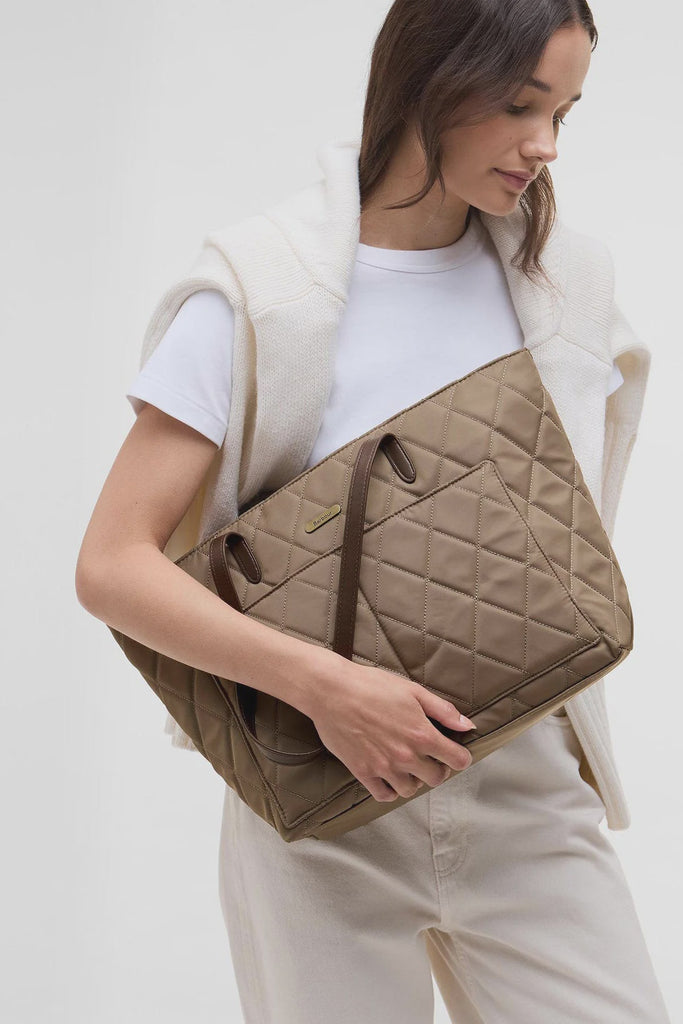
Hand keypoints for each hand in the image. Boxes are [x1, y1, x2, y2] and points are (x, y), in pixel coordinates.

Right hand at [303, 652, 475, 801]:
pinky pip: (384, 795)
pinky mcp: (363, 772)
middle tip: (429, 757)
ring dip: (414, 779)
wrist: (332, 691)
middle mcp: (406, 756)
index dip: (460, 757)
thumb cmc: (372, 686)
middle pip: (436, 778)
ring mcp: (383, 767)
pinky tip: (389, 776)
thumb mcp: (413, 691)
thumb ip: (443, 711)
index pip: (457, 760)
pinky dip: (390, 790)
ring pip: (411, 789)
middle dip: (437, 768)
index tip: (455, 753)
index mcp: (422, 734)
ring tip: (407, 765)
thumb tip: (467, 725)